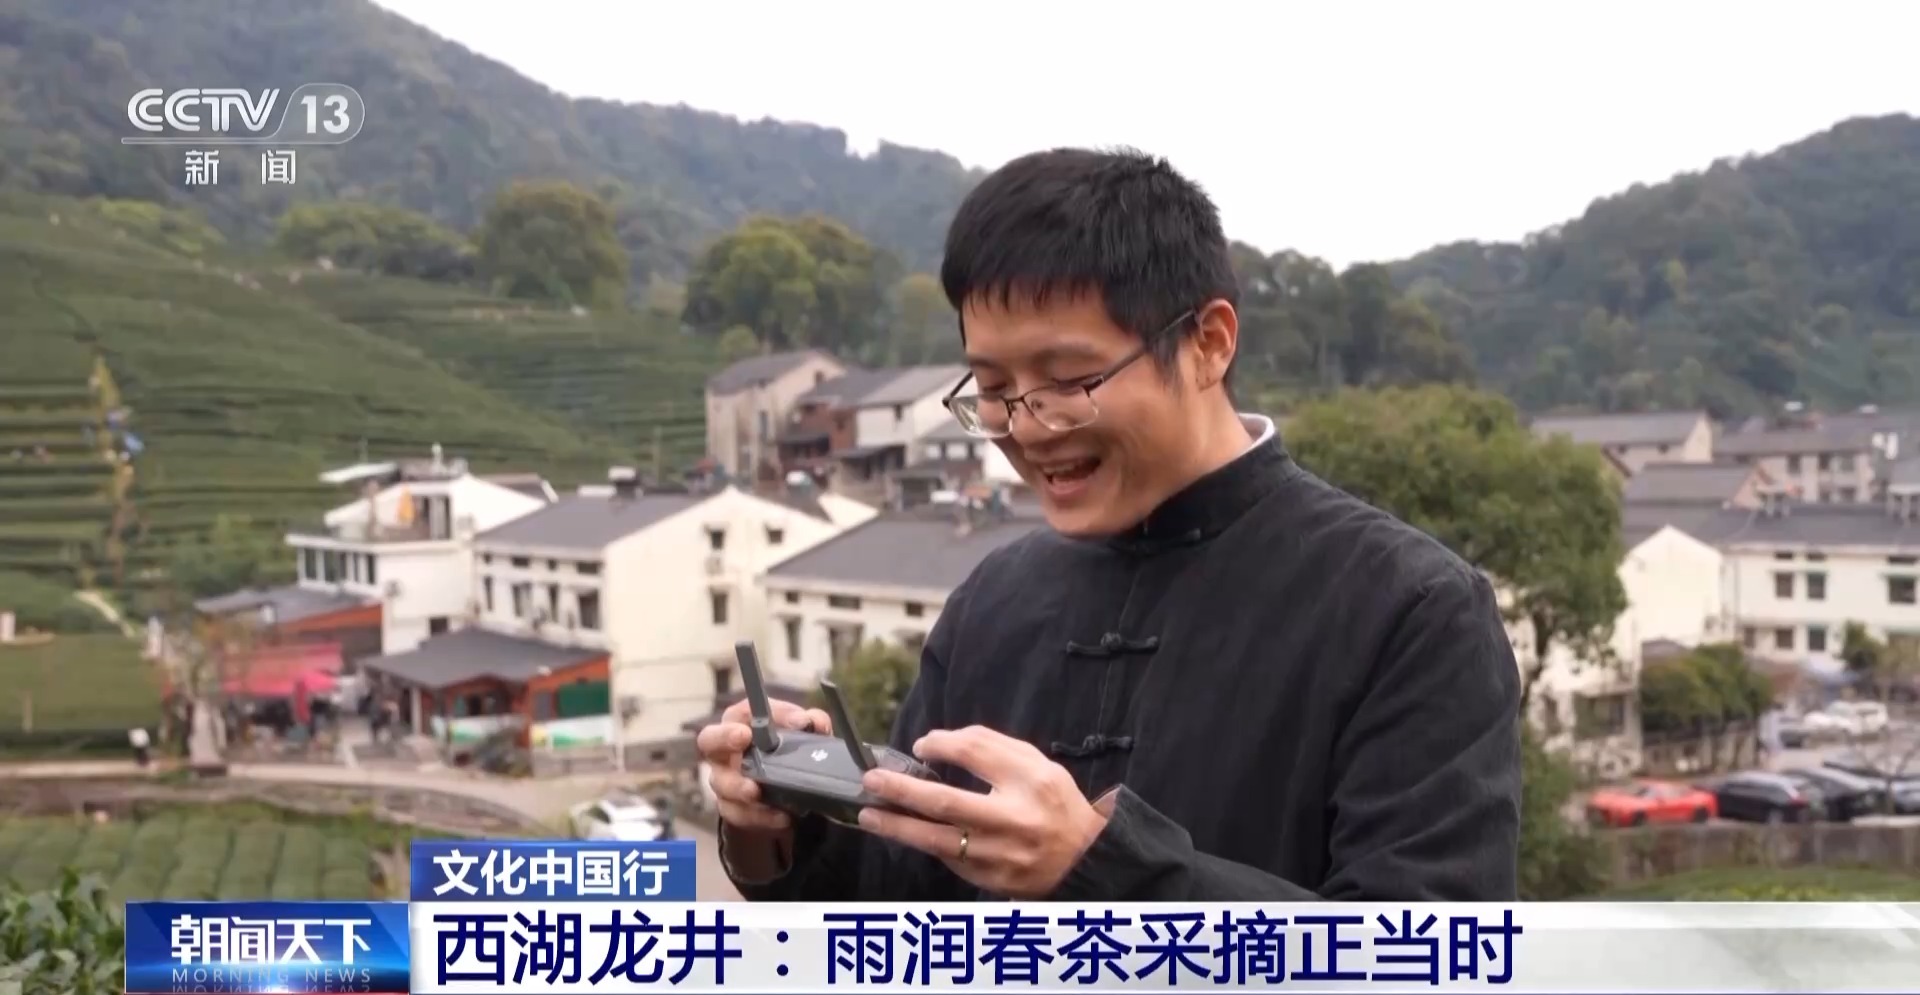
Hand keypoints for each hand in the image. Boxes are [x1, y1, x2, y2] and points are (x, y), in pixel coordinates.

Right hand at [696, 698, 832, 833]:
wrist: (786, 791)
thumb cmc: (786, 751)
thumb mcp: (804, 735)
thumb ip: (811, 722)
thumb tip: (809, 722)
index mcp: (741, 724)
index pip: (737, 714)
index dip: (749, 714)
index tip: (750, 730)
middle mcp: (726, 750)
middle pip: (709, 740)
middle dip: (724, 738)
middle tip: (743, 740)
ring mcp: (725, 780)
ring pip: (721, 782)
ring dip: (738, 787)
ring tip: (756, 792)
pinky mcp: (732, 809)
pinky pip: (738, 813)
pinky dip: (759, 817)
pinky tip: (780, 816)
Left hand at [857, 725, 1107, 898]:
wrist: (1085, 861)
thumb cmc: (1054, 805)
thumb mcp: (1037, 764)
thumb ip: (990, 747)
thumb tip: (936, 744)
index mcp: (1032, 781)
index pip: (975, 753)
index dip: (941, 745)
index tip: (921, 746)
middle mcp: (1015, 819)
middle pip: (947, 802)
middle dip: (902, 790)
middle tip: (872, 780)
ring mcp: (1001, 855)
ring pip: (938, 841)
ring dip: (898, 827)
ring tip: (869, 815)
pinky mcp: (992, 881)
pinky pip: (949, 860)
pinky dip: (923, 844)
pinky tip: (903, 833)